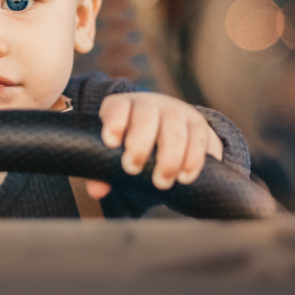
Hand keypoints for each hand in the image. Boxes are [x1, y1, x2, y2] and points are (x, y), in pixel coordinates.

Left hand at [85, 92, 223, 198]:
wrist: (167, 133)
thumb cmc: (132, 147)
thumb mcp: (116, 154)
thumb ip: (102, 172)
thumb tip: (97, 190)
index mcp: (122, 107)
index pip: (117, 107)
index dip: (114, 122)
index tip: (111, 142)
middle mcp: (149, 104)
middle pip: (145, 118)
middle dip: (139, 144)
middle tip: (132, 169)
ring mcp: (175, 112)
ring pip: (174, 129)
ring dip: (168, 157)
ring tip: (161, 182)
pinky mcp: (197, 124)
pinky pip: (197, 138)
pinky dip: (192, 159)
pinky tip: (184, 177)